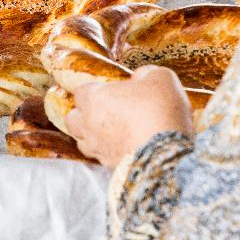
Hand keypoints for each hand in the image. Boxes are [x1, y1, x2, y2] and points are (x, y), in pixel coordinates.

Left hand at [65, 66, 193, 168]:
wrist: (166, 153)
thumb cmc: (159, 110)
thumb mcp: (160, 77)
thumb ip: (146, 73)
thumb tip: (140, 76)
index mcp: (94, 99)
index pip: (79, 91)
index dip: (91, 89)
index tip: (101, 88)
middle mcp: (89, 124)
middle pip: (72, 118)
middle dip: (82, 113)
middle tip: (101, 109)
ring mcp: (97, 148)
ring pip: (82, 141)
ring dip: (90, 134)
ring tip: (107, 130)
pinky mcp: (109, 166)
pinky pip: (99, 157)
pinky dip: (106, 151)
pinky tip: (121, 146)